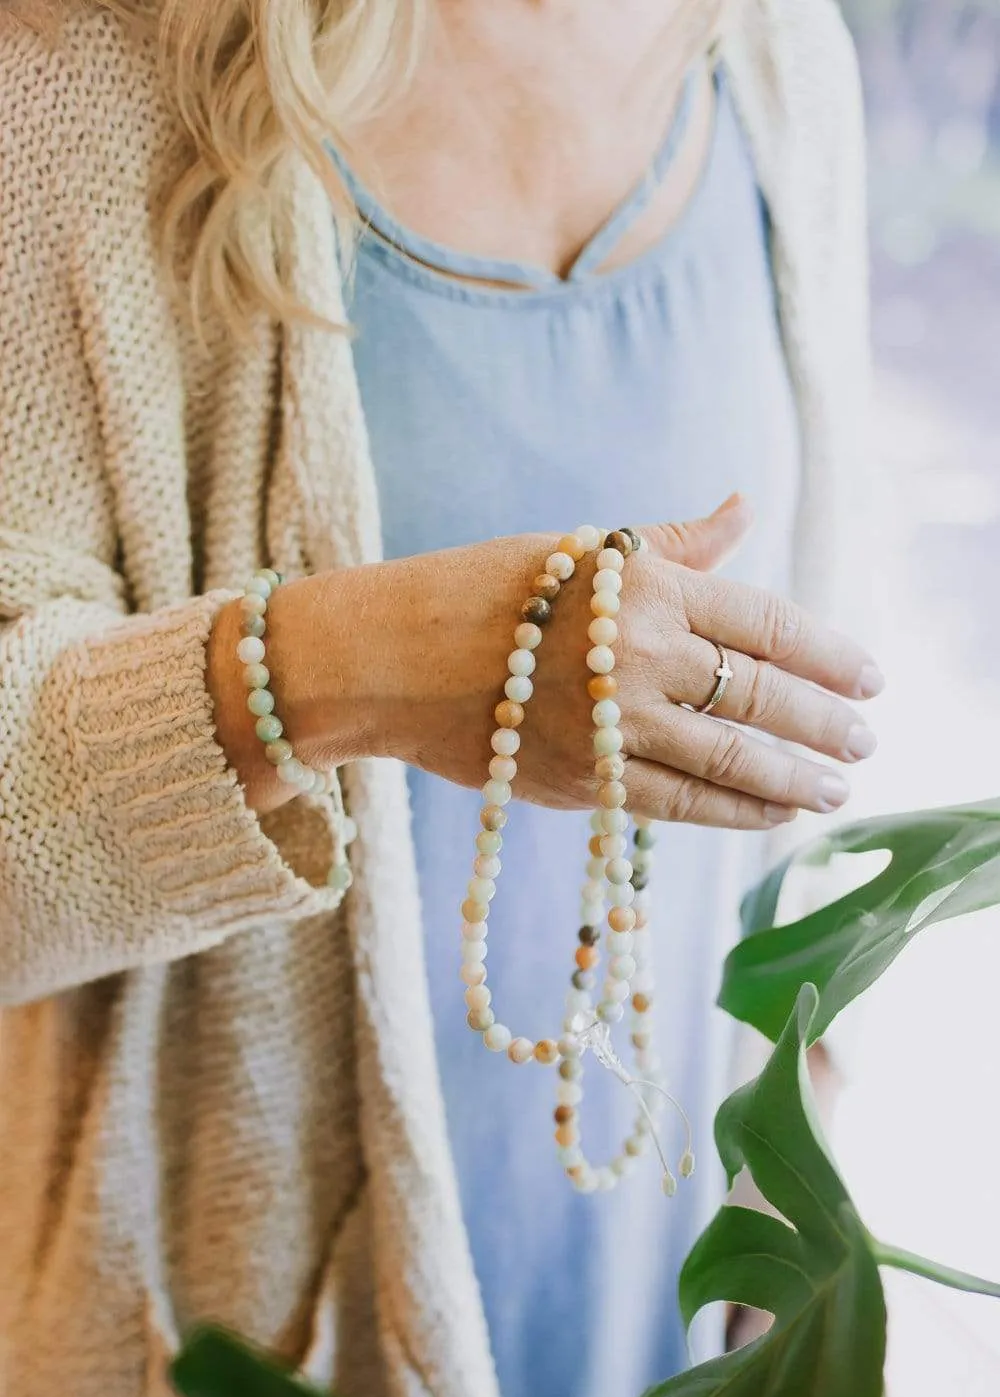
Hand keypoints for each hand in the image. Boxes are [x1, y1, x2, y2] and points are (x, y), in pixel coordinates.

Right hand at [209, 496, 882, 828]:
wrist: (384, 656)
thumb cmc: (478, 590)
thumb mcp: (577, 550)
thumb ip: (672, 544)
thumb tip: (743, 507)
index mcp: (642, 585)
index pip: (766, 623)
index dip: (830, 654)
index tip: (870, 675)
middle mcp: (637, 652)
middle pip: (763, 695)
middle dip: (829, 724)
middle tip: (868, 739)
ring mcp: (610, 722)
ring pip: (732, 759)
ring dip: (797, 778)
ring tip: (837, 788)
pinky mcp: (581, 780)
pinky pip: (680, 804)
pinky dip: (736, 812)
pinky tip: (775, 814)